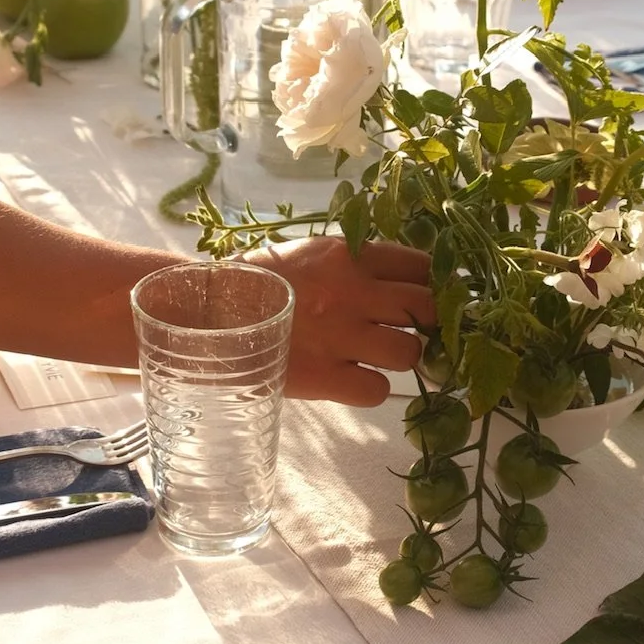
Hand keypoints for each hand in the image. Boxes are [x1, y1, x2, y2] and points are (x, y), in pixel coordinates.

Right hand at [264, 237, 433, 404]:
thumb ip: (353, 263)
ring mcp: (341, 337)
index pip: (422, 266)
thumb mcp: (309, 254)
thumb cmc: (257, 281)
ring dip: (399, 357)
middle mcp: (353, 293)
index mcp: (349, 256)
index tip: (430, 296)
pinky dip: (370, 387)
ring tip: (376, 356)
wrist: (208, 313)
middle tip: (416, 331)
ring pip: (409, 352)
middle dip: (429, 321)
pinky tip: (352, 378)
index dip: (435, 284)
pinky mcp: (325, 377)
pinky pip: (377, 389)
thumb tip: (400, 279)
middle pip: (428, 308)